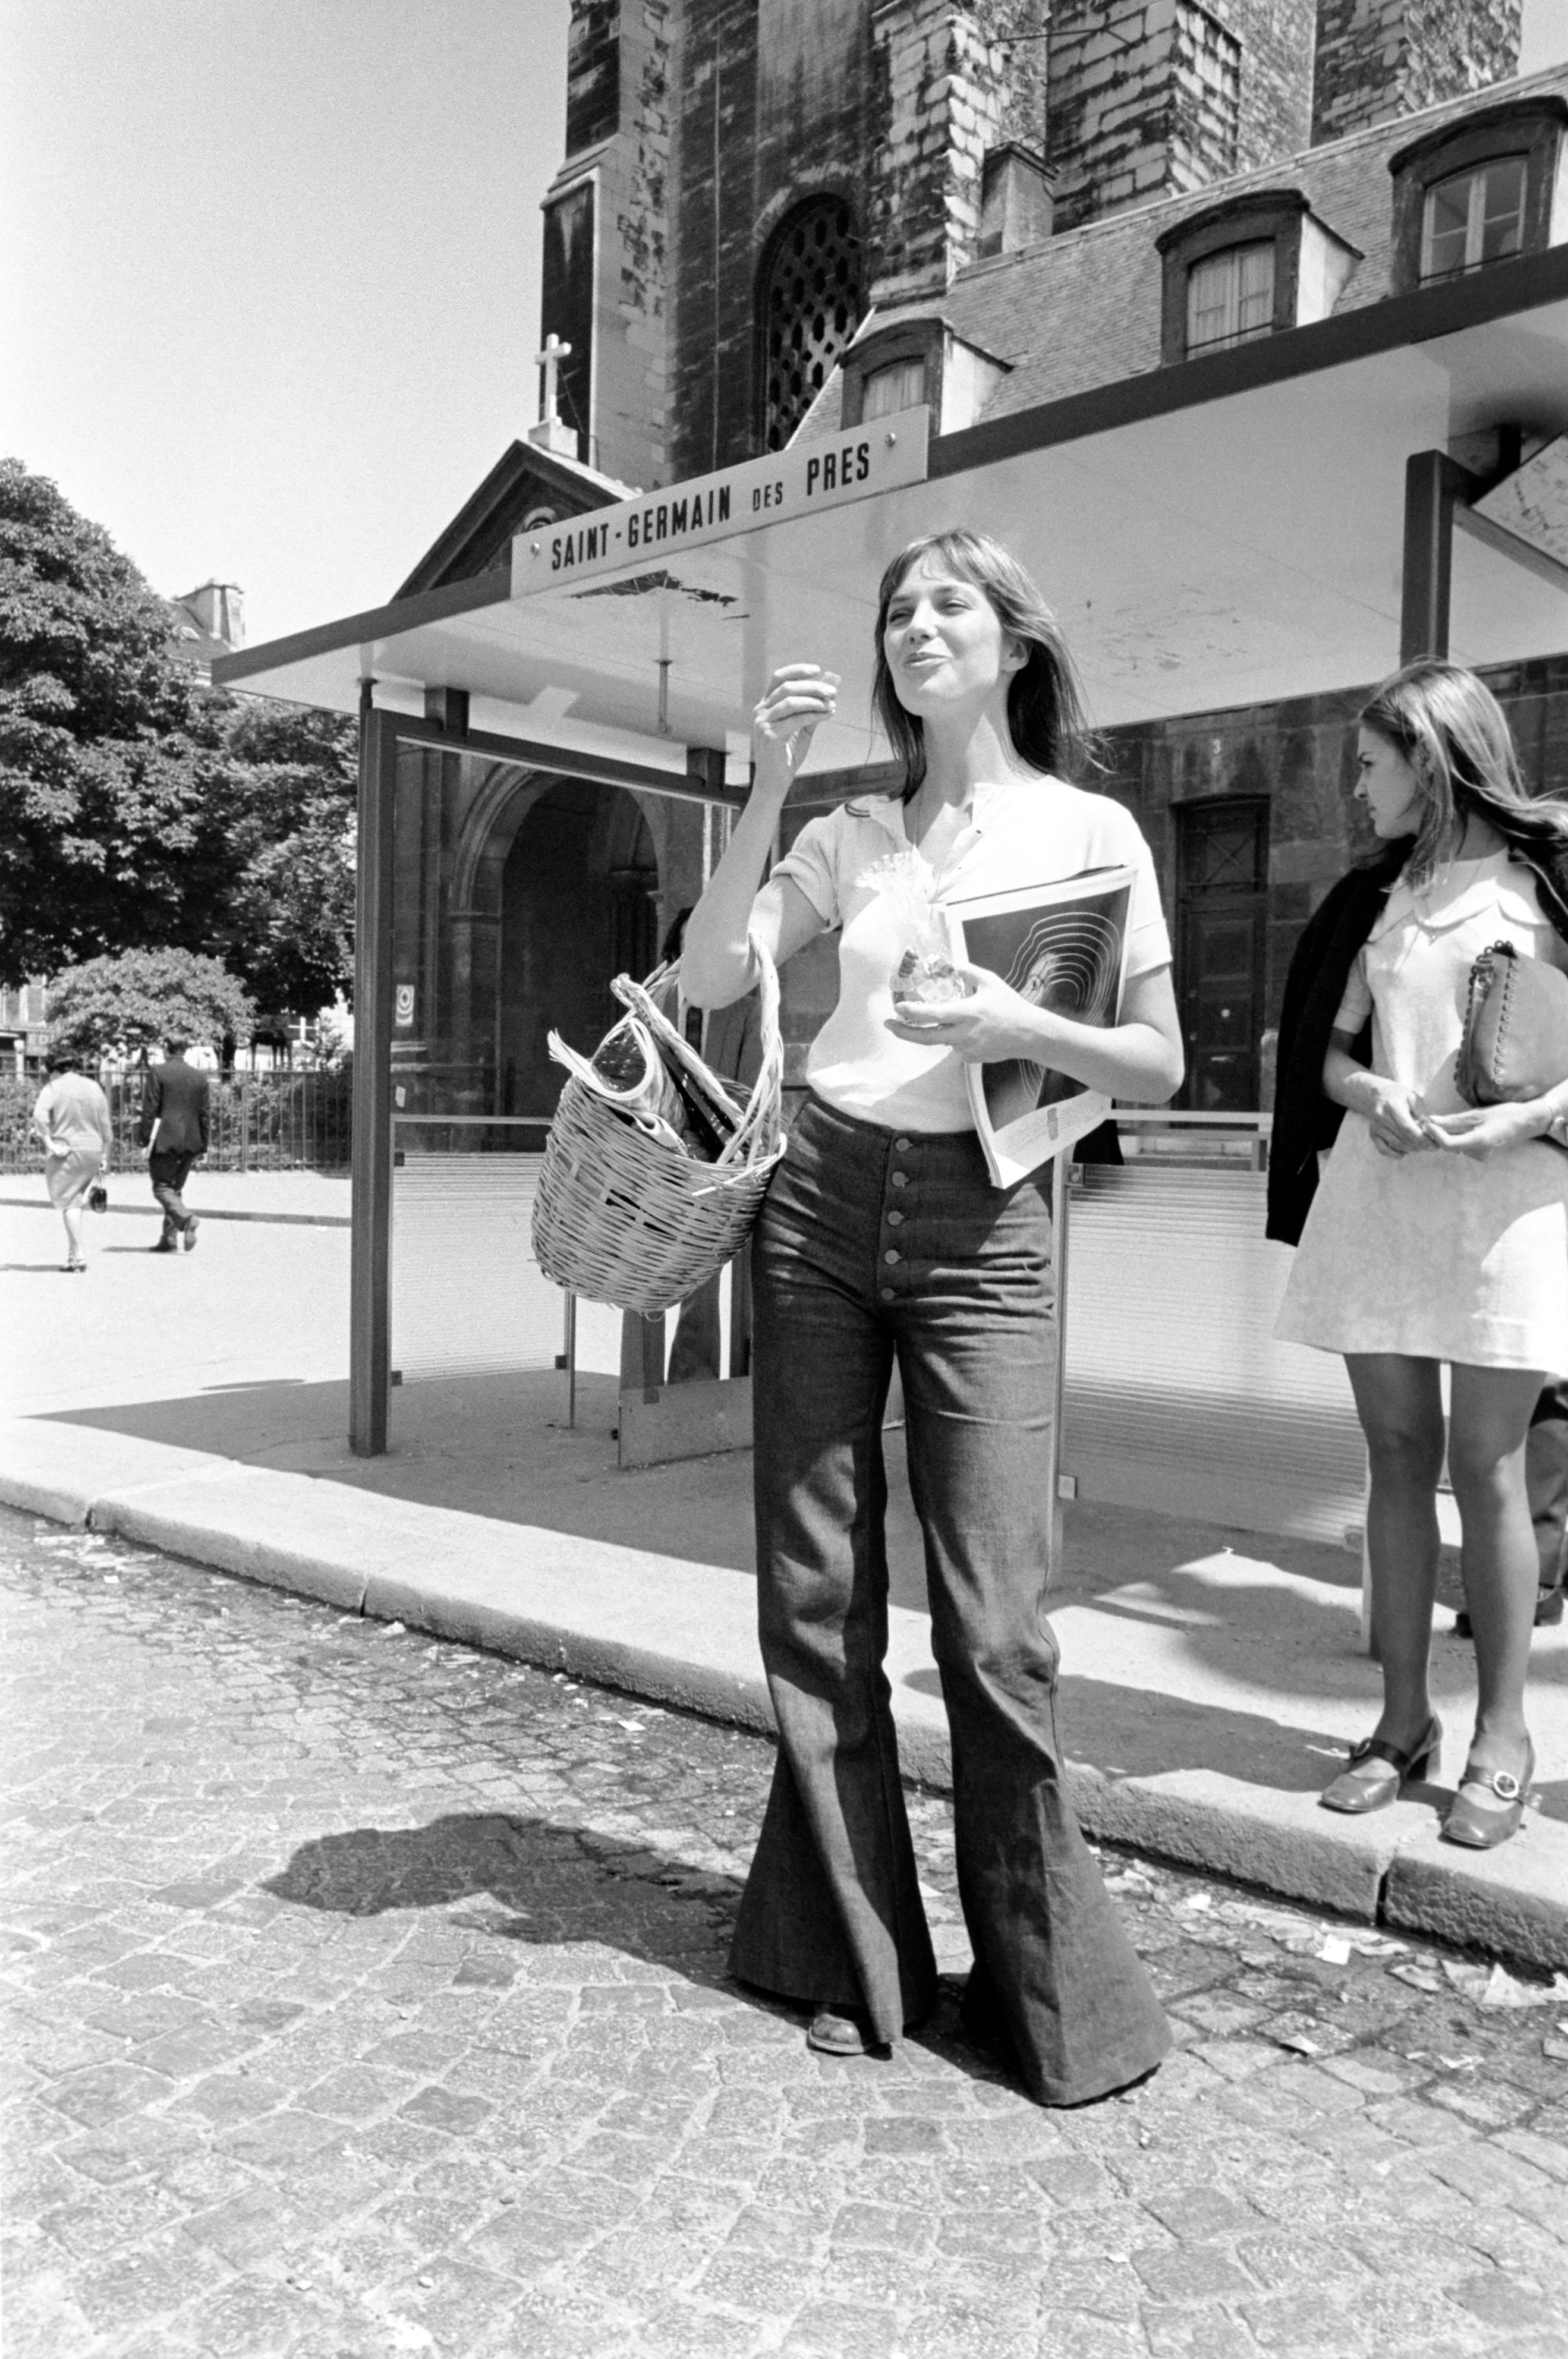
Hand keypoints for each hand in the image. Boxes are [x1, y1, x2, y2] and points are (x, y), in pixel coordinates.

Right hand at [751, 664, 838, 798]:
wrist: (775, 781)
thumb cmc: (787, 754)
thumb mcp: (801, 729)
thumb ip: (811, 711)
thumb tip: (829, 693)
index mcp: (765, 705)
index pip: (778, 678)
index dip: (797, 671)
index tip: (817, 670)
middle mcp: (760, 711)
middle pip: (788, 687)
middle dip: (813, 687)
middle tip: (832, 691)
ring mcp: (763, 723)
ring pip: (791, 702)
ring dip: (815, 701)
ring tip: (831, 704)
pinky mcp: (770, 736)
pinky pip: (796, 720)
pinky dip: (814, 715)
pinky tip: (827, 714)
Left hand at [886, 963, 1040, 1061]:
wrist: (1030, 1035)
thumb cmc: (1011, 1006)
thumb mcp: (990, 982)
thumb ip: (967, 972)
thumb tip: (950, 964)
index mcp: (966, 1013)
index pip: (931, 1015)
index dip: (911, 1012)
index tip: (897, 1007)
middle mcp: (963, 1034)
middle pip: (925, 1038)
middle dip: (903, 1032)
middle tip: (889, 1025)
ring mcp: (966, 1049)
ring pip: (941, 1041)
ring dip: (934, 1031)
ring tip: (939, 1020)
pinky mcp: (971, 1059)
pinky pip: (955, 1047)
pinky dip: (955, 1037)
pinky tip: (970, 1030)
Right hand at [1363, 1081, 1432, 1158]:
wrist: (1376, 1095)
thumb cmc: (1399, 1095)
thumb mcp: (1413, 1097)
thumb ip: (1422, 1112)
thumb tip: (1432, 1128)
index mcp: (1393, 1106)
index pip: (1408, 1128)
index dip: (1422, 1138)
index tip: (1434, 1143)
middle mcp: (1381, 1118)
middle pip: (1403, 1138)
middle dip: (1420, 1145)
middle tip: (1432, 1146)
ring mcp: (1376, 1128)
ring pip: (1396, 1145)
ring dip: (1411, 1149)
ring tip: (1422, 1146)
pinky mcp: (1373, 1135)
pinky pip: (1384, 1150)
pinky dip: (1396, 1154)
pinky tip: (1406, 1151)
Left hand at [1420, 1103, 1543, 1160]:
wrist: (1526, 1123)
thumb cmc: (1505, 1114)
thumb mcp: (1477, 1114)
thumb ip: (1454, 1120)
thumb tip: (1431, 1121)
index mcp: (1480, 1142)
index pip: (1448, 1144)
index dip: (1434, 1133)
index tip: (1425, 1122)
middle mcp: (1479, 1154)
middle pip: (1449, 1146)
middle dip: (1436, 1134)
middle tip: (1424, 1120)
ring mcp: (1481, 1156)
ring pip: (1455, 1147)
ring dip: (1445, 1135)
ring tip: (1436, 1122)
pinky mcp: (1482, 1155)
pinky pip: (1463, 1147)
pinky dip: (1455, 1137)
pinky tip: (1452, 1128)